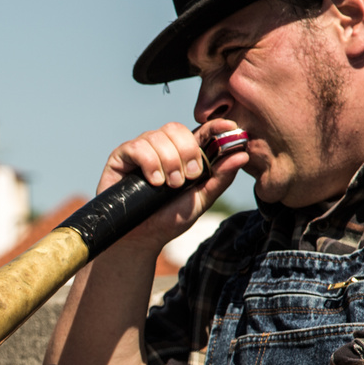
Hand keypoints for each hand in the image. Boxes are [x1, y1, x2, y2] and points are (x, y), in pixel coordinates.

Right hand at [101, 117, 247, 250]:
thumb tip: (242, 154)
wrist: (140, 239)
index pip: (200, 131)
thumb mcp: (200, 200)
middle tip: (189, 177)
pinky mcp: (121, 156)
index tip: (229, 127)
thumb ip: (220, 178)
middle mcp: (161, 147)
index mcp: (183, 154)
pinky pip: (138, 147)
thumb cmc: (169, 219)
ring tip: (168, 186)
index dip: (215, 126)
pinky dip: (149, 163)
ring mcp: (141, 150)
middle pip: (177, 129)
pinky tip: (153, 182)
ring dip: (168, 161)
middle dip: (187, 152)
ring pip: (158, 136)